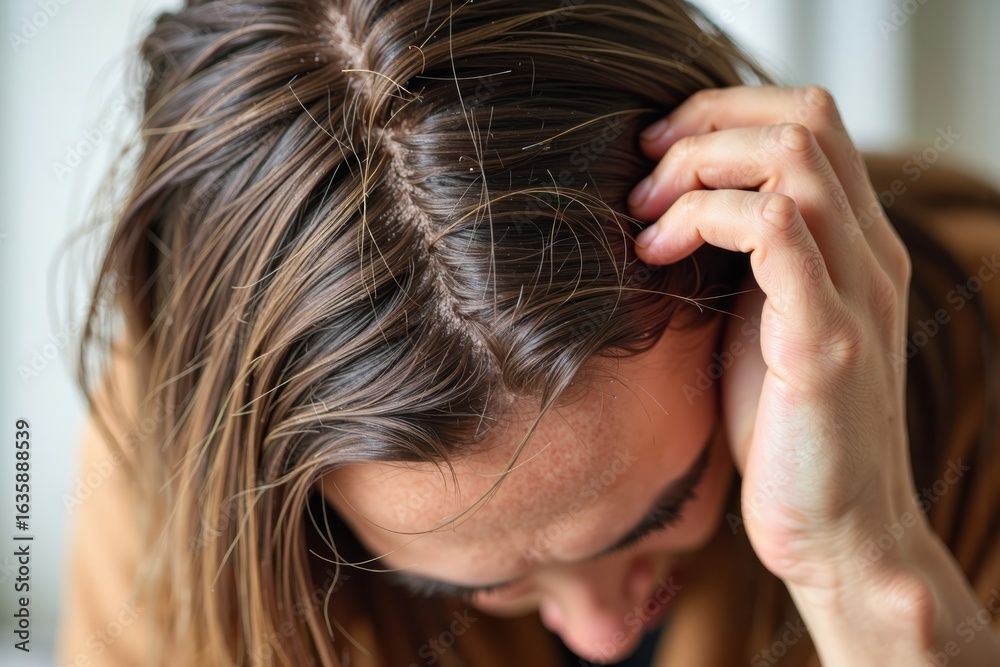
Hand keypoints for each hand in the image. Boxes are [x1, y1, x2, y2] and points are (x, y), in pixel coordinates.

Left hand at [627, 86, 922, 590]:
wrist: (835, 530)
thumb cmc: (781, 430)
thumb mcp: (760, 324)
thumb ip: (743, 262)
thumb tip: (670, 208)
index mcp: (854, 246)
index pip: (811, 121)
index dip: (725, 114)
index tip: (658, 153)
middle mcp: (869, 256)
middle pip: (804, 120)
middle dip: (704, 128)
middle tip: (643, 179)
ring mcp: (855, 294)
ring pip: (791, 161)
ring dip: (697, 172)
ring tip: (645, 220)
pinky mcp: (825, 342)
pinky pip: (775, 233)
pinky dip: (703, 221)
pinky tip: (658, 257)